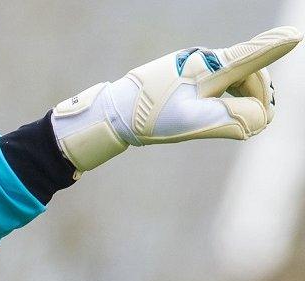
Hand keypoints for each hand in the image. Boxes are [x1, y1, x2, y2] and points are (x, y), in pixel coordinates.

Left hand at [51, 26, 302, 174]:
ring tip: (220, 120)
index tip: (296, 35)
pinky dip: (226, 98)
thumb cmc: (152, 117)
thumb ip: (234, 119)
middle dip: (257, 98)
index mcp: (209, 68)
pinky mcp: (189, 73)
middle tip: (247, 124)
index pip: (250, 56)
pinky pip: (221, 83)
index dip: (275, 47)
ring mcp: (197, 64)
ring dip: (241, 100)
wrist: (115, 112)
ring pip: (237, 79)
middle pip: (252, 74)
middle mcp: (206, 60)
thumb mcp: (194, 122)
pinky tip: (212, 112)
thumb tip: (260, 118)